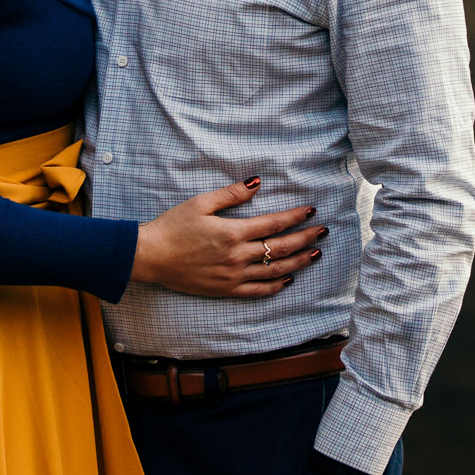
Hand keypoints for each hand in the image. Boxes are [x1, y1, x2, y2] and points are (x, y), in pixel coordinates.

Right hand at [130, 178, 328, 296]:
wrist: (151, 256)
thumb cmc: (173, 226)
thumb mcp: (200, 202)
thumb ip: (231, 194)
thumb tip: (257, 183)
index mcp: (233, 232)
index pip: (274, 224)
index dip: (296, 216)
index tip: (311, 211)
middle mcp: (237, 256)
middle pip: (281, 247)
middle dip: (306, 238)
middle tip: (323, 232)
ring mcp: (233, 276)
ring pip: (275, 271)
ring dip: (298, 262)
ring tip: (315, 255)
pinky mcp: (226, 290)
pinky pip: (258, 291)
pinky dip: (276, 286)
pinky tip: (288, 279)